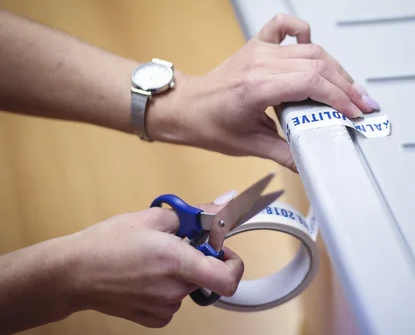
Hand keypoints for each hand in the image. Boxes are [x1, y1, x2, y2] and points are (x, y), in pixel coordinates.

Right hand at [65, 192, 242, 327]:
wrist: (73, 273)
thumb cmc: (107, 244)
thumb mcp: (153, 218)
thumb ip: (195, 214)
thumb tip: (223, 203)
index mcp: (178, 262)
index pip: (227, 278)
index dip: (234, 264)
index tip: (223, 251)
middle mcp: (174, 289)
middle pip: (205, 275)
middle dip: (197, 258)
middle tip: (177, 244)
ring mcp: (163, 307)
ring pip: (188, 287)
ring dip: (180, 273)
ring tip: (153, 259)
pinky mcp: (152, 318)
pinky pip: (173, 302)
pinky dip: (167, 289)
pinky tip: (146, 277)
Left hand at [156, 14, 379, 170]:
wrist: (184, 107)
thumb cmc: (211, 126)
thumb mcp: (249, 146)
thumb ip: (285, 154)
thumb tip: (312, 165)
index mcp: (258, 87)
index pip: (311, 83)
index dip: (339, 98)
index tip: (355, 114)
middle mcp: (261, 63)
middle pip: (317, 64)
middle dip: (347, 86)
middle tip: (365, 105)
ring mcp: (259, 50)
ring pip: (310, 49)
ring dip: (335, 68)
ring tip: (351, 89)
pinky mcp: (257, 44)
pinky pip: (284, 26)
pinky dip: (303, 31)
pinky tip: (313, 46)